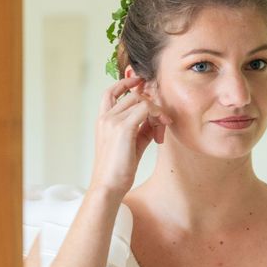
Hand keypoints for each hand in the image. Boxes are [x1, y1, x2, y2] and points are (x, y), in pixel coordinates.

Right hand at [89, 77, 172, 195]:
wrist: (109, 185)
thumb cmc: (120, 167)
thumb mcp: (134, 143)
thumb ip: (143, 127)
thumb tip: (157, 117)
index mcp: (103, 120)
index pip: (110, 91)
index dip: (125, 82)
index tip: (139, 81)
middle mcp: (105, 117)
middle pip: (133, 95)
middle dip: (152, 105)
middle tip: (163, 122)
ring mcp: (112, 121)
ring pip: (141, 101)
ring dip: (157, 112)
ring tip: (162, 128)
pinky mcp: (122, 127)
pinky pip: (145, 109)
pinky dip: (156, 116)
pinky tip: (160, 129)